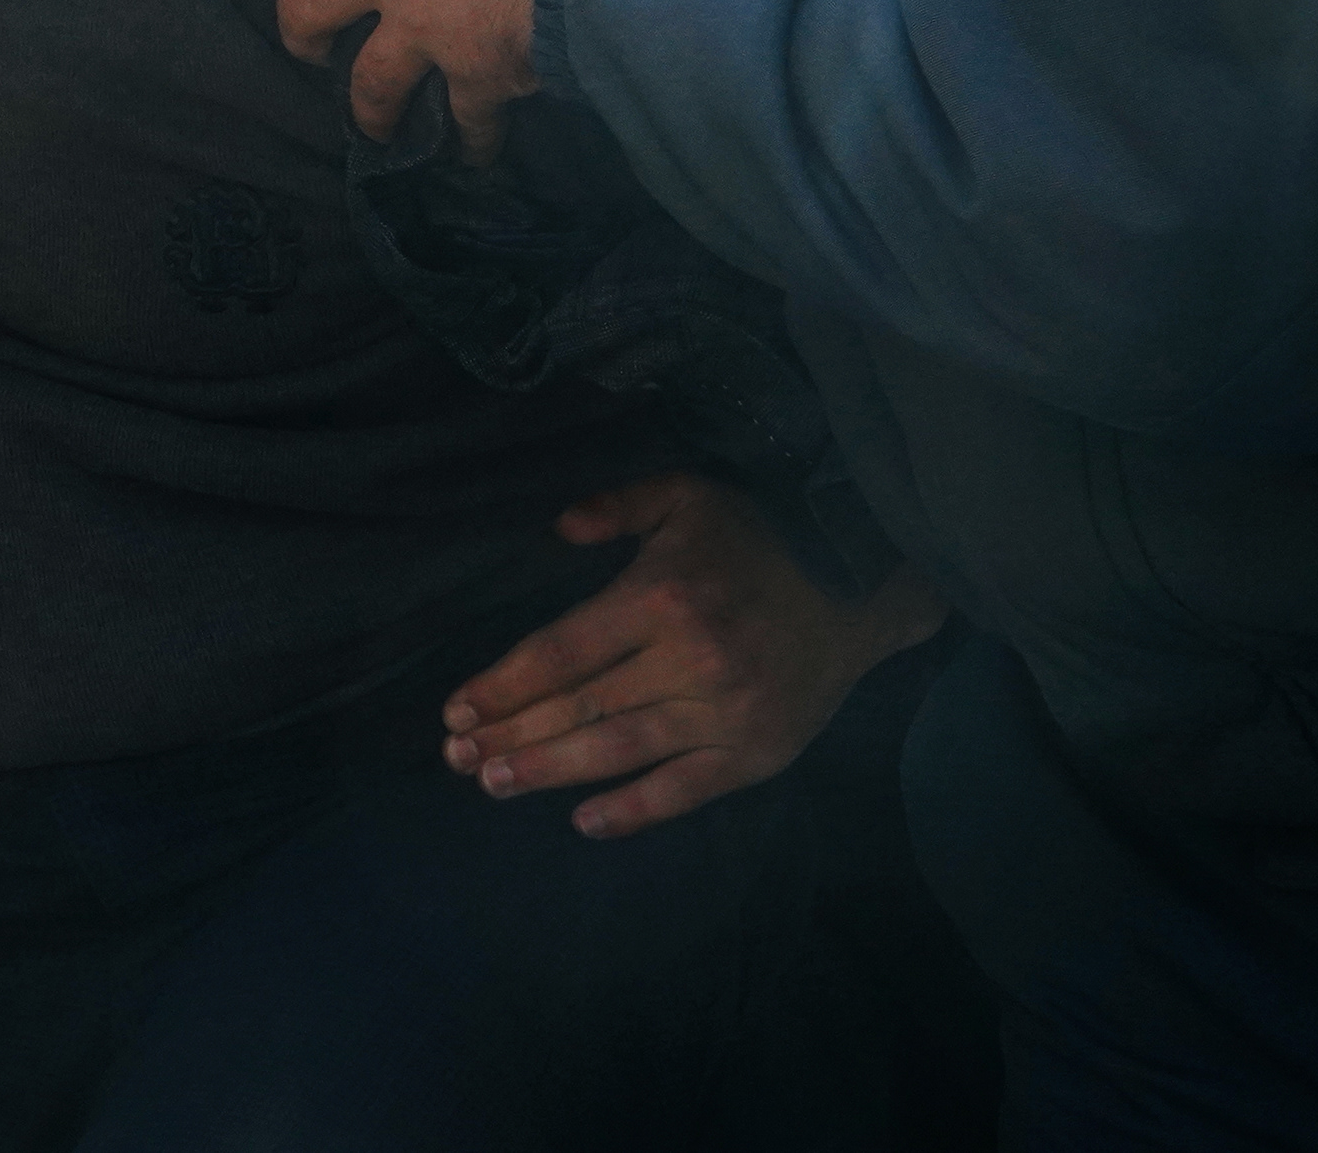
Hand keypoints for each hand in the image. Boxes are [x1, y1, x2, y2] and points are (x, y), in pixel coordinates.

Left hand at [256, 0, 645, 156]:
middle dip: (300, 32)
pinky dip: (470, 139)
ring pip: (367, 82)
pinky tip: (478, 152)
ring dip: (369, 108)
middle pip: (306, 5)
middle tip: (309, 44)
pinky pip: (461, 120)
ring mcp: (426, 24)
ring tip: (376, 125)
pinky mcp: (472, 74)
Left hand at [440, 473, 946, 838]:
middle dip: (511, 734)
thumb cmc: (759, 538)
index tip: (456, 709)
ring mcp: (726, 714)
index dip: (505, 684)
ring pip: (621, 751)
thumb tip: (558, 528)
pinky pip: (687, 791)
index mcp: (661, 597)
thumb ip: (619, 506)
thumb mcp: (686, 496)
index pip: (561, 652)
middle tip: (456, 758)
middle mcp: (690, 660)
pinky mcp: (759, 753)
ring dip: (551, 771)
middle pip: (580, 707)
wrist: (861, 586)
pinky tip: (583, 821)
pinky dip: (634, 810)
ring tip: (495, 782)